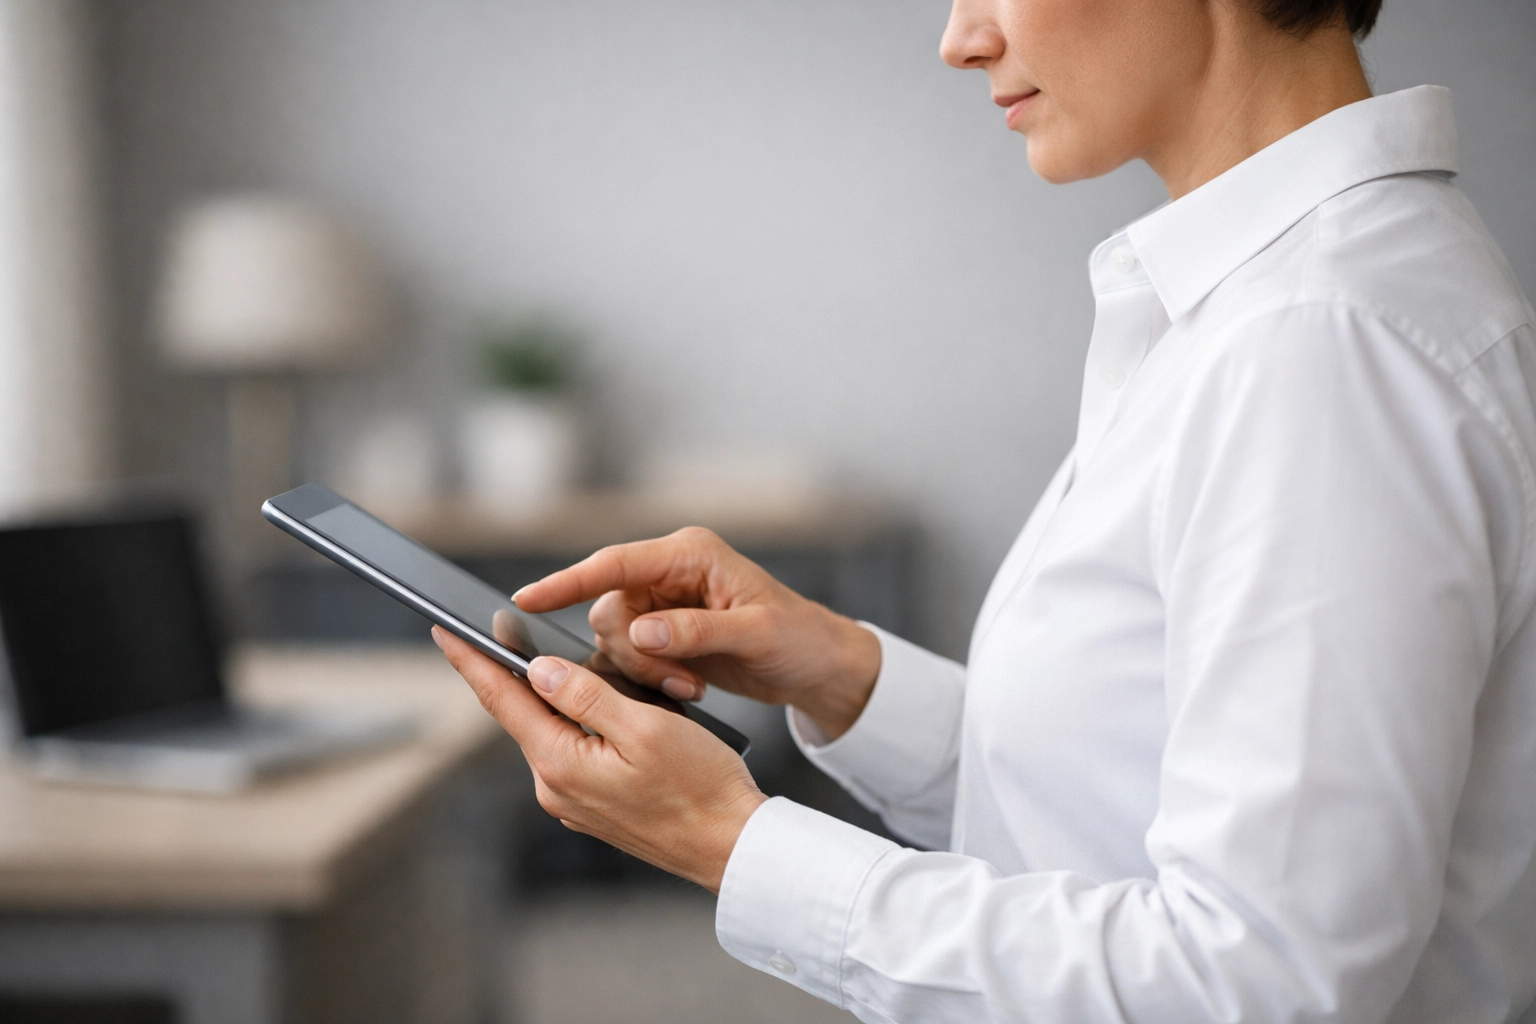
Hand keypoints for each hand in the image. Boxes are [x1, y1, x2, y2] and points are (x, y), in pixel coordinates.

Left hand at [434, 625, 767, 891]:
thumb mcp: (645, 728)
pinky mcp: (593, 805)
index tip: (444, 629)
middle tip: (507, 626)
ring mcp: (572, 800)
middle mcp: (555, 786)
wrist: (730, 845)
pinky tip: (610, 708)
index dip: (471, 660)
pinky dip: (582, 722)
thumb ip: (586, 695)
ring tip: (585, 665)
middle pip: (524, 712)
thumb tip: (538, 667)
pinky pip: (574, 750)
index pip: (501, 698)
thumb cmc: (700, 787)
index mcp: (560, 763)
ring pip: (553, 729)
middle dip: (521, 670)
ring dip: (563, 696)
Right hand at [515, 527, 881, 739]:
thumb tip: (639, 633)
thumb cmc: (796, 638)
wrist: (818, 664)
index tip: (525, 601)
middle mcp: (670, 573)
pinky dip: (650, 678)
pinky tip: (685, 689)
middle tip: (677, 682)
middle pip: (609, 608)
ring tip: (690, 687)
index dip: (567, 582)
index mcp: (689, 554)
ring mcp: (666, 604)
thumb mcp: (755, 634)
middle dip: (631, 652)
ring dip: (643, 670)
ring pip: (616, 637)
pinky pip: (632, 656)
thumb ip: (695, 632)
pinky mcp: (666, 634)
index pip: (614, 564)